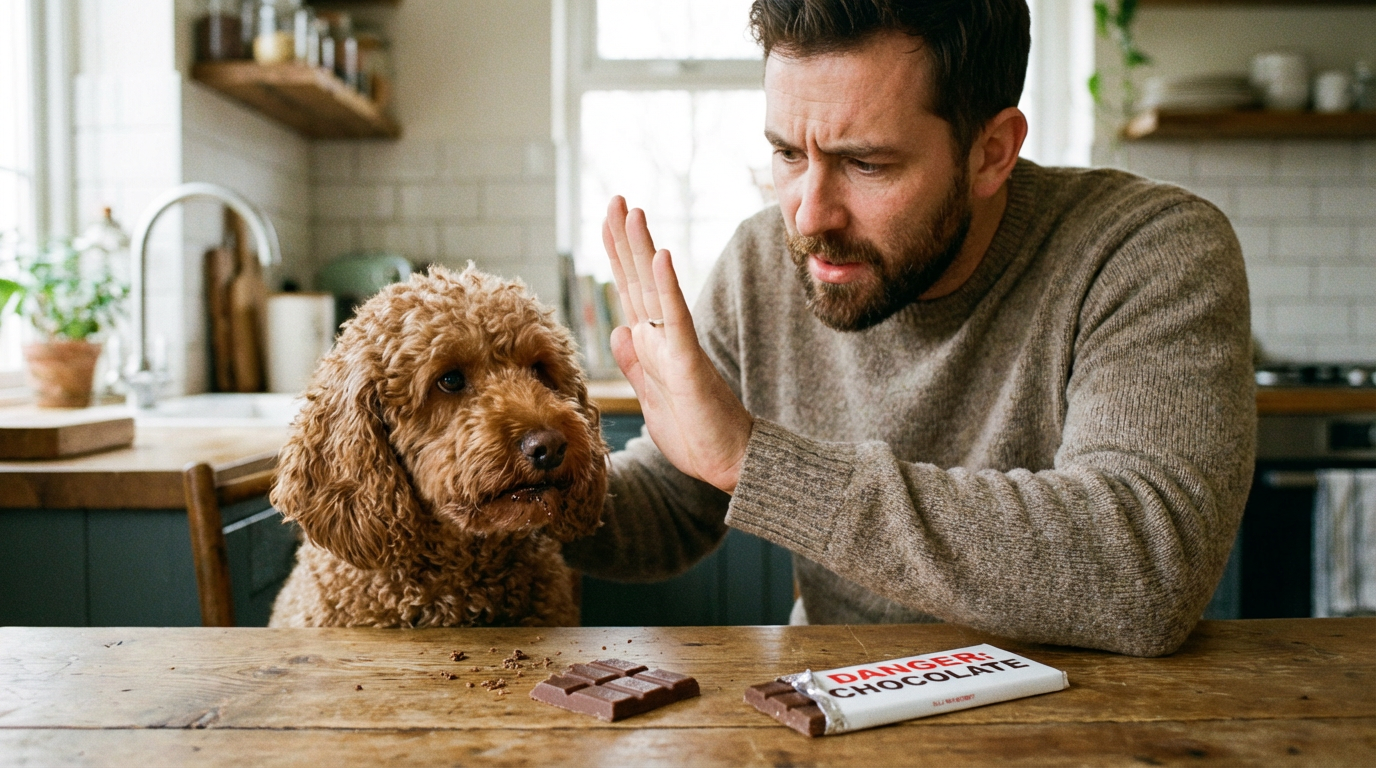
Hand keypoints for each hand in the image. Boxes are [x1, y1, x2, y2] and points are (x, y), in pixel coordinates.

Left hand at [602, 196, 753, 493]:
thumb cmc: (695, 433)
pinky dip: (666, 287)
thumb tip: (616, 330)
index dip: (617, 256)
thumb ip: (634, 364)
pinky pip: (675, 318)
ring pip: (654, 289)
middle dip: (624, 239)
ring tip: (633, 211)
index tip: (609, 220)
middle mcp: (662, 337)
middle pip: (638, 279)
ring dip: (642, 249)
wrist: (729, 463)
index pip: (629, 291)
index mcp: (650, 345)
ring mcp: (676, 346)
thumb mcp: (651, 397)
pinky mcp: (688, 362)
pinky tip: (660, 256)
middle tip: (615, 198)